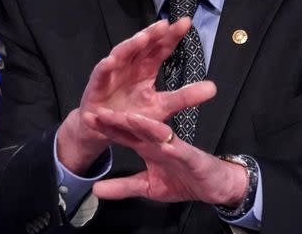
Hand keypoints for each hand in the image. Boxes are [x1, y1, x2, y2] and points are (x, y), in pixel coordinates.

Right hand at [57, 18, 217, 173]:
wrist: (103, 130)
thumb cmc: (131, 114)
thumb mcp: (162, 107)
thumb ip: (185, 97)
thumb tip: (213, 88)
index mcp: (146, 68)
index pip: (161, 48)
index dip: (172, 36)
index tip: (186, 22)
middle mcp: (130, 66)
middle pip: (142, 46)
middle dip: (152, 34)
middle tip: (165, 24)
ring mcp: (112, 73)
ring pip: (121, 55)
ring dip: (130, 46)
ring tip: (142, 38)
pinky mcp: (96, 86)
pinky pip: (101, 76)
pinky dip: (105, 68)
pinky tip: (110, 61)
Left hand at [85, 108, 247, 206]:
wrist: (213, 186)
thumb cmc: (182, 181)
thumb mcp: (147, 187)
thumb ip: (122, 187)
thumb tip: (95, 190)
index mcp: (147, 147)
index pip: (123, 134)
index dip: (106, 127)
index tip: (87, 119)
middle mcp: (159, 142)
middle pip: (137, 128)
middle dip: (118, 119)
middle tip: (99, 111)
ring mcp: (175, 147)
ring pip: (158, 132)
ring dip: (144, 125)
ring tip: (129, 117)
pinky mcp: (192, 156)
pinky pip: (180, 149)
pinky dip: (172, 146)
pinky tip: (164, 142)